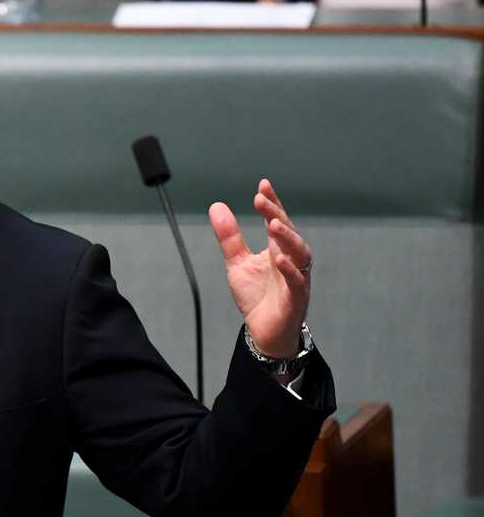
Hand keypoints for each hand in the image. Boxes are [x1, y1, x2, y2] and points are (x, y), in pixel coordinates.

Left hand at [208, 179, 311, 357]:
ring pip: (299, 253)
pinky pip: (297, 282)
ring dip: (287, 238)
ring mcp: (296, 278)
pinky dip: (290, 270)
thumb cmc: (257, 296)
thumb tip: (217, 205)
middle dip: (276, 214)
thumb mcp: (237, 262)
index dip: (272, 203)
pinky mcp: (295, 298)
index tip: (263, 185)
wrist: (264, 331)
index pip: (276, 220)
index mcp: (277, 249)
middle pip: (287, 232)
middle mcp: (290, 260)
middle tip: (261, 199)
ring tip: (273, 224)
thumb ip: (230, 237)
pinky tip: (278, 259)